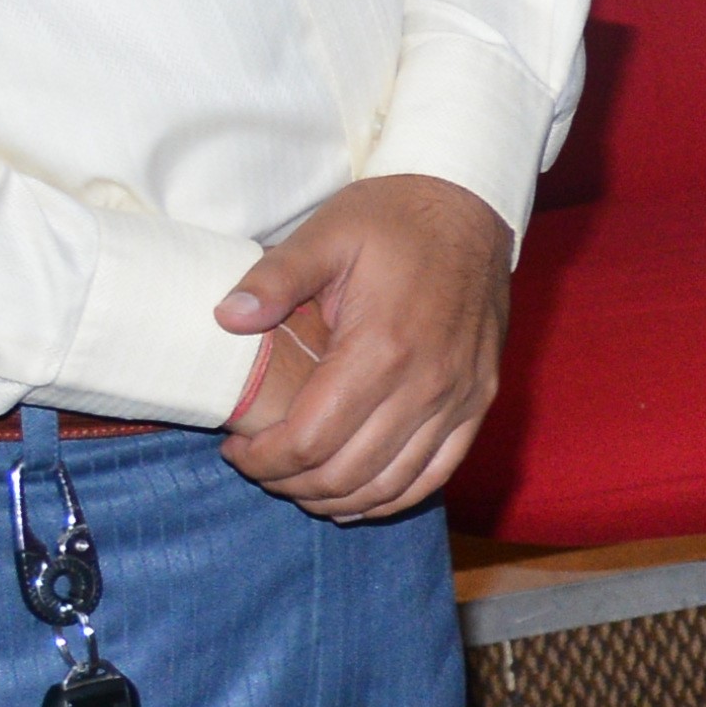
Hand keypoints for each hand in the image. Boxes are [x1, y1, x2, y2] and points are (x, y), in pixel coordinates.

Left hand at [211, 173, 518, 523]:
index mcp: (381, 348)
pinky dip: (392, 497)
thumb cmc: (393, 220)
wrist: (470, 207)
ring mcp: (459, 398)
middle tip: (259, 466)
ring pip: (391, 486)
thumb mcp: (325, 234)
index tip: (235, 451)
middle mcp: (426, 384)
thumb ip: (274, 279)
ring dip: (336, 498)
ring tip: (299, 481)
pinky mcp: (479, 401)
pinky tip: (357, 493)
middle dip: (290, 483)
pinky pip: (436, 474)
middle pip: (345, 474)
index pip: (310, 441)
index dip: (263, 461)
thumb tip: (226, 319)